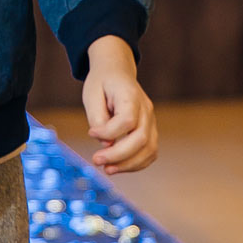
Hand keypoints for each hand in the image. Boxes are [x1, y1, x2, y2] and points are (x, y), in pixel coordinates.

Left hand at [81, 36, 157, 173]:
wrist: (117, 73)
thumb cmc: (102, 84)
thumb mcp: (92, 95)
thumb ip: (97, 118)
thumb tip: (106, 144)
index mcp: (131, 95)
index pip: (127, 120)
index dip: (108, 132)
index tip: (91, 133)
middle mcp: (146, 109)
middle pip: (140, 138)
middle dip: (118, 155)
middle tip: (96, 160)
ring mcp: (151, 121)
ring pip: (149, 149)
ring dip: (128, 164)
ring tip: (107, 169)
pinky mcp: (150, 131)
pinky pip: (150, 152)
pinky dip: (136, 164)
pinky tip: (118, 166)